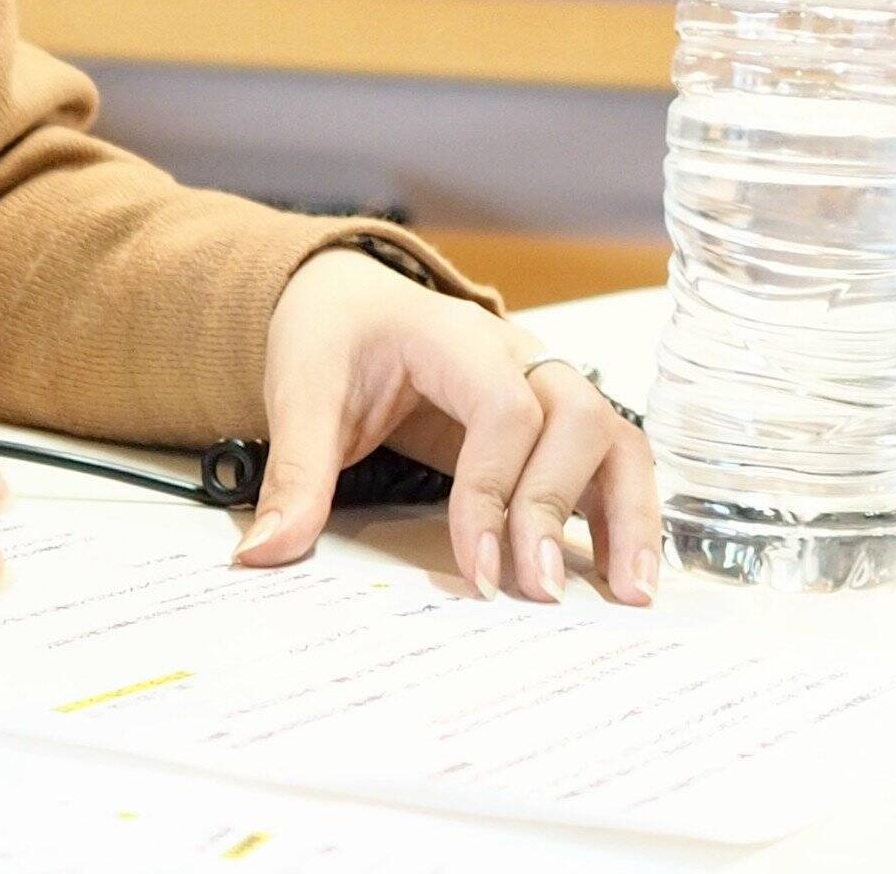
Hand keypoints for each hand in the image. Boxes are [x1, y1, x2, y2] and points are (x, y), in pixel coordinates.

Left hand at [237, 249, 659, 604]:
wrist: (351, 301)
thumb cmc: (334, 339)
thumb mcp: (302, 392)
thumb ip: (295, 471)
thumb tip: (264, 554)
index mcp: (457, 338)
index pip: (505, 409)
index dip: (494, 491)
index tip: (472, 570)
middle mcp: (519, 355)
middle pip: (577, 418)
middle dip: (559, 508)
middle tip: (535, 590)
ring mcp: (546, 383)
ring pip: (615, 435)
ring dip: (629, 513)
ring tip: (631, 594)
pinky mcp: (553, 421)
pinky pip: (611, 458)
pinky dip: (627, 512)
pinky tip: (626, 574)